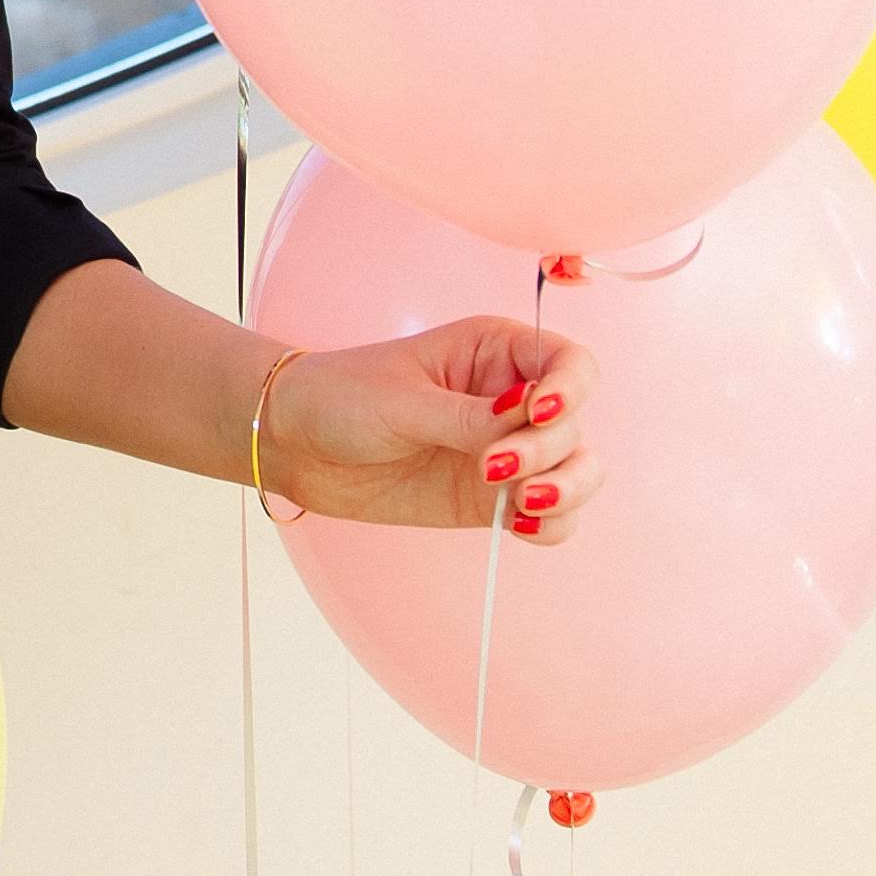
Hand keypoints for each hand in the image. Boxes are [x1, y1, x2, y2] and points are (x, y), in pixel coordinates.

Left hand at [260, 316, 600, 543]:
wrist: (296, 444)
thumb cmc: (342, 397)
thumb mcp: (404, 401)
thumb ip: (469, 418)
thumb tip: (531, 422)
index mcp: (496, 351)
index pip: (569, 364)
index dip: (570, 389)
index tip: (540, 411)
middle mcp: (512, 399)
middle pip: (574, 426)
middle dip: (546, 450)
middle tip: (491, 467)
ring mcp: (507, 451)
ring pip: (578, 472)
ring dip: (566, 491)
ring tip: (520, 503)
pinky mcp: (494, 498)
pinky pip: (549, 514)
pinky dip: (551, 523)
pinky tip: (522, 525)